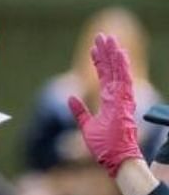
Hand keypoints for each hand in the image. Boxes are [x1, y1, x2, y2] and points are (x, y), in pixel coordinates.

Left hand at [68, 33, 143, 176]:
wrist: (115, 158)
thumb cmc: (104, 146)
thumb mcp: (85, 126)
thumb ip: (79, 111)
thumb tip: (70, 98)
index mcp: (109, 101)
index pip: (104, 76)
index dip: (99, 62)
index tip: (93, 49)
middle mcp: (117, 97)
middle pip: (111, 70)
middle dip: (105, 53)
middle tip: (101, 36)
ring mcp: (122, 99)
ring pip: (119, 71)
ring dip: (113, 54)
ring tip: (108, 38)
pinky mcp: (125, 102)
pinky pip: (124, 80)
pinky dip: (122, 66)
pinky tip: (119, 52)